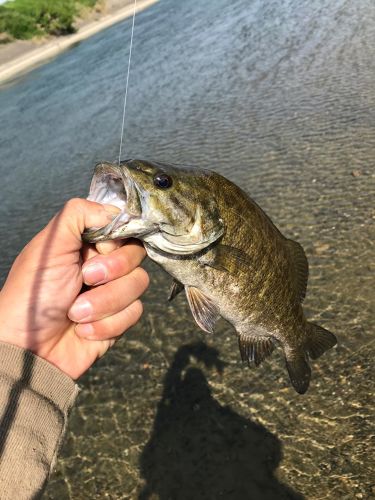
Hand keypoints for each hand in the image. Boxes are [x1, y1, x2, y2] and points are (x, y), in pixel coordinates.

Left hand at [0, 199, 148, 378]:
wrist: (29, 348)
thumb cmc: (32, 294)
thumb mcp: (50, 244)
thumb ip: (79, 214)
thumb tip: (115, 212)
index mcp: (87, 243)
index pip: (125, 229)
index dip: (117, 242)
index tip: (99, 249)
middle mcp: (103, 264)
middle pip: (137, 255)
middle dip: (112, 270)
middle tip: (85, 279)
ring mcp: (112, 292)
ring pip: (138, 284)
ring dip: (105, 302)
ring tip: (76, 312)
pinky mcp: (119, 319)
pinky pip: (134, 313)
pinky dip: (106, 323)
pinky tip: (83, 330)